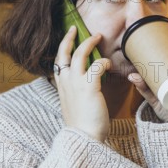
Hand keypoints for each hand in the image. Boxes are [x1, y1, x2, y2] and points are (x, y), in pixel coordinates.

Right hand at [54, 26, 111, 141]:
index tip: (67, 40)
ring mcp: (75, 83)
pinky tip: (110, 65)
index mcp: (61, 87)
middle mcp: (65, 82)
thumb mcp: (75, 106)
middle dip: (69, 38)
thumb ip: (77, 94)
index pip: (58, 63)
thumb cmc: (83, 126)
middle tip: (75, 29)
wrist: (84, 138)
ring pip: (79, 54)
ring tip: (97, 37)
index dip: (62, 49)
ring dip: (88, 43)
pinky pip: (97, 65)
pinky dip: (104, 62)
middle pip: (63, 53)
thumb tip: (86, 87)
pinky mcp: (88, 87)